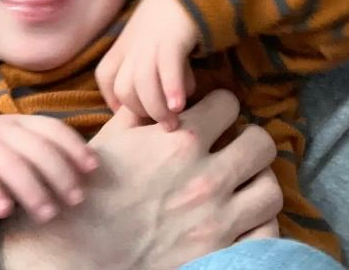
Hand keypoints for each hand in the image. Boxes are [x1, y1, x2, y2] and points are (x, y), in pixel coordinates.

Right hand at [0, 90, 282, 269]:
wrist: (77, 250)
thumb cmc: (89, 193)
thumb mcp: (110, 139)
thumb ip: (141, 112)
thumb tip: (159, 94)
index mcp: (180, 141)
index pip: (229, 103)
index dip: (219, 107)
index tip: (212, 117)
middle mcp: (207, 177)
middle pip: (261, 143)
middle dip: (248, 141)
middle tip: (232, 149)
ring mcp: (218, 220)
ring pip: (271, 188)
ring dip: (256, 183)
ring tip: (239, 185)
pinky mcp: (220, 255)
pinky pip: (267, 233)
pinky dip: (258, 224)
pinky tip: (239, 219)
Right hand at [0, 114, 98, 222]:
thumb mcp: (21, 144)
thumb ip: (48, 150)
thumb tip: (91, 167)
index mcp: (21, 122)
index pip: (51, 128)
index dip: (74, 147)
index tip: (92, 169)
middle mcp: (2, 129)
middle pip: (36, 148)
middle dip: (60, 174)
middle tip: (76, 200)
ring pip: (10, 163)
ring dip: (32, 190)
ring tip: (48, 214)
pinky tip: (5, 210)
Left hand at [96, 0, 198, 128]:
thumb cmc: (169, 25)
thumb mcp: (148, 46)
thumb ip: (148, 72)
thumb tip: (160, 108)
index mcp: (122, 47)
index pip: (105, 78)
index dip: (115, 101)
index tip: (134, 117)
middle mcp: (131, 47)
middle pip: (124, 88)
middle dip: (142, 111)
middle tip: (162, 123)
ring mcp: (149, 43)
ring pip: (142, 83)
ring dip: (157, 108)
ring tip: (173, 123)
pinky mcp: (171, 39)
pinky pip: (167, 68)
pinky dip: (171, 89)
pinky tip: (180, 105)